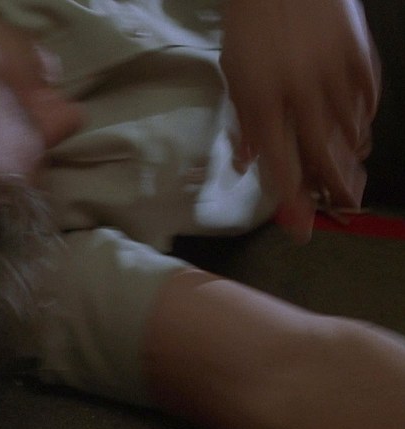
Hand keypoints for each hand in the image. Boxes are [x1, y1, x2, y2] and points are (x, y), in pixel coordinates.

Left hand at [220, 0, 380, 240]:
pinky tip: (358, 133)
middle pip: (322, 154)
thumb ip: (242, 122)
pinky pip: (368, 101)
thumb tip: (246, 164)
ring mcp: (333, 72)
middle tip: (341, 207)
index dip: (291, 200)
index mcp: (260, 99)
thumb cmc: (249, 26)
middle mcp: (299, 91)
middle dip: (333, 188)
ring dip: (350, 158)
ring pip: (349, 131)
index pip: (278, 162)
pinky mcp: (359, 54)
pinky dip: (364, 122)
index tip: (301, 230)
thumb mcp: (233, 73)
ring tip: (350, 173)